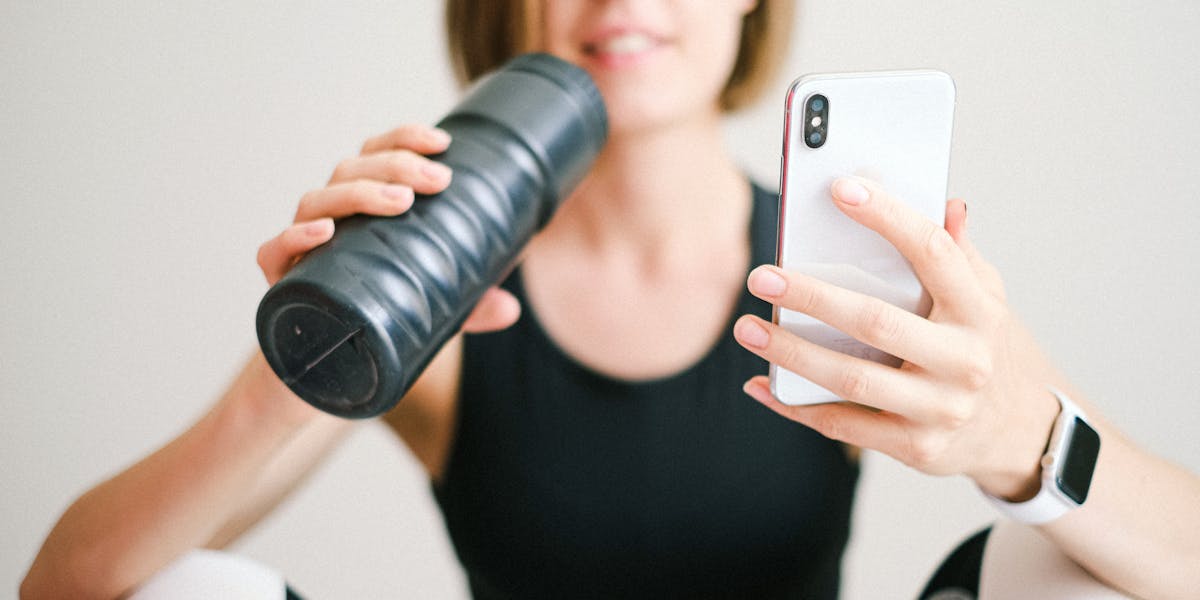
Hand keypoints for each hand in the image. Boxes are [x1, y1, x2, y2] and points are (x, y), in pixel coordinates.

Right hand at [255, 123, 520, 332]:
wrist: (319, 367)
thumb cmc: (374, 317)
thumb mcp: (429, 310)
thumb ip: (467, 307)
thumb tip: (510, 309)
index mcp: (359, 207)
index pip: (375, 154)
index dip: (404, 139)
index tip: (443, 143)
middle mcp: (327, 217)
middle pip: (350, 169)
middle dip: (395, 165)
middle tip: (438, 181)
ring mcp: (299, 247)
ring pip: (315, 200)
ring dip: (358, 193)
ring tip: (400, 202)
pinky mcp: (278, 282)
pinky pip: (273, 251)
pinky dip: (295, 237)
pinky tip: (325, 233)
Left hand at [734, 177, 1059, 499]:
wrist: (1016, 434)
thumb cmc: (984, 348)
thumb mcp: (986, 299)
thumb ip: (959, 253)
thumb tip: (947, 203)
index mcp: (979, 311)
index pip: (932, 252)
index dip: (887, 217)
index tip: (841, 189)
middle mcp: (965, 360)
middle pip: (876, 321)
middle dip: (812, 298)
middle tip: (761, 277)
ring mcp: (940, 408)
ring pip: (852, 378)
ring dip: (791, 354)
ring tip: (746, 330)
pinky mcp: (916, 447)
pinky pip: (843, 424)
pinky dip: (795, 406)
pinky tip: (761, 384)